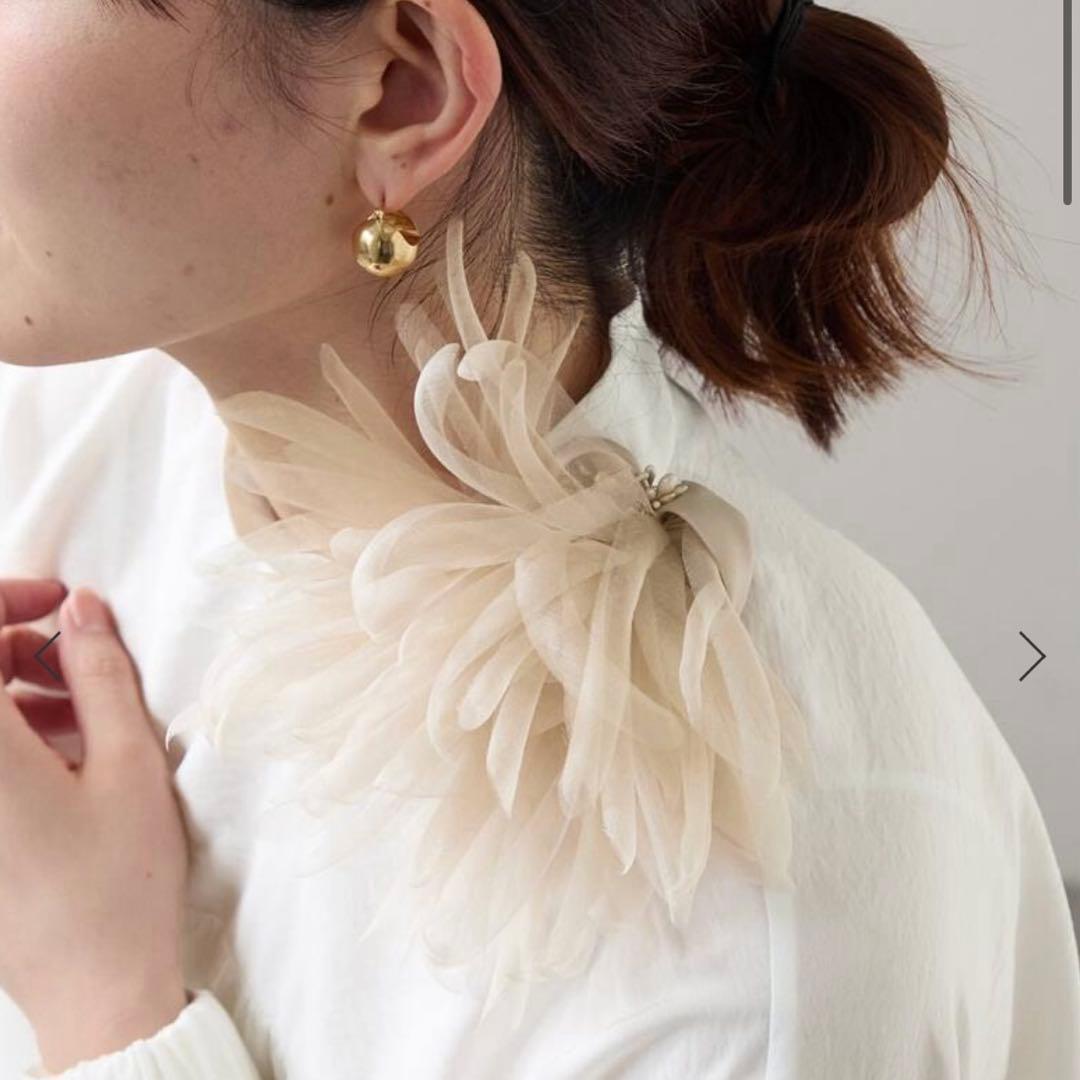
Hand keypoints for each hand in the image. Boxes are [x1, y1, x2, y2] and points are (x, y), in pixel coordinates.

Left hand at [0, 578, 189, 1070]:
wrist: (95, 989)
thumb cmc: (118, 881)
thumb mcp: (128, 763)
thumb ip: (99, 674)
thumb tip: (81, 610)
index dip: (7, 600)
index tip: (60, 601)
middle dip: (16, 647)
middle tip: (81, 660)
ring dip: (16, 693)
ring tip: (88, 718)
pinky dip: (11, 737)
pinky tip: (67, 757)